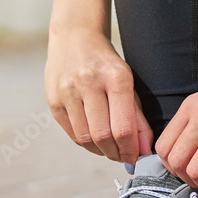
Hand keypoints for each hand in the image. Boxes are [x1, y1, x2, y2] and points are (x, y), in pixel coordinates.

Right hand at [45, 29, 153, 164]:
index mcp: (115, 78)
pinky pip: (72, 134)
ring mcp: (68, 92)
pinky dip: (87, 144)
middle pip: (103, 136)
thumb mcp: (129, 84)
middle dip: (116, 154)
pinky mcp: (53, 101)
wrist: (75, 38)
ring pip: (86, 138)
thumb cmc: (108, 65)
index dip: (131, 151)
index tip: (136, 159)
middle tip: (124, 158)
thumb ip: (138, 119)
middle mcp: (89, 83)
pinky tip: (96, 141)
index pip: (123, 128)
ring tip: (111, 150)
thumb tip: (143, 152)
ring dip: (102, 152)